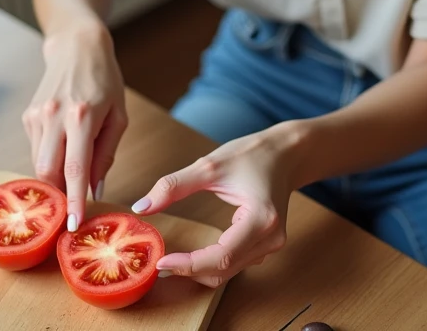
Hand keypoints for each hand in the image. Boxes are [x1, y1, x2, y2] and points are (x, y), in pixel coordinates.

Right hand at [22, 22, 127, 232]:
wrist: (77, 46)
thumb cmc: (105, 80)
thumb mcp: (118, 117)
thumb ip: (106, 154)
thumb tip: (95, 190)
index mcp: (82, 116)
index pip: (75, 168)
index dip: (74, 200)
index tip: (74, 224)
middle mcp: (54, 116)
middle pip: (47, 172)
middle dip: (59, 195)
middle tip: (73, 209)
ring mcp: (37, 116)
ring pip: (38, 164)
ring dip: (54, 179)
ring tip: (71, 180)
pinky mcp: (28, 116)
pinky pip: (36, 150)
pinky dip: (48, 160)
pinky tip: (62, 151)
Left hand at [131, 123, 303, 286]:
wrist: (285, 154)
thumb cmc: (252, 155)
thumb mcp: (209, 165)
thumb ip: (172, 186)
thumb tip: (141, 207)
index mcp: (261, 219)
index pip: (220, 256)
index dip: (189, 264)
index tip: (161, 261)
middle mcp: (271, 239)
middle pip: (224, 269)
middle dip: (190, 270)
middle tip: (158, 263)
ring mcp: (272, 245)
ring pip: (229, 271)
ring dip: (200, 270)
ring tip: (170, 260)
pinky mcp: (266, 244)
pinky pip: (235, 263)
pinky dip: (211, 263)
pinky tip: (192, 256)